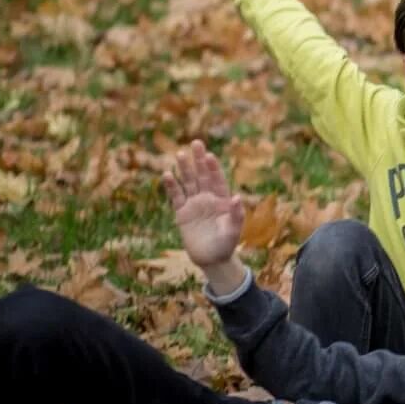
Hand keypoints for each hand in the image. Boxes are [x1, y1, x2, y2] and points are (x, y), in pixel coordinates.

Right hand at [164, 141, 245, 275]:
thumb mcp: (234, 231)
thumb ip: (236, 215)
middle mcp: (208, 199)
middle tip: (196, 143)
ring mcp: (195, 204)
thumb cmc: (226, 245)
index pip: (218, 180)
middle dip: (199, 160)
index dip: (214, 168)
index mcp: (223, 200)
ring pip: (189, 182)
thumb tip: (237, 196)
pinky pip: (176, 197)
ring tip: (180, 154)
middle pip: (203, 176)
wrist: (212, 260)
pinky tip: (167, 174)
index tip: (209, 155)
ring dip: (185, 169)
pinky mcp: (182, 213)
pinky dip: (172, 186)